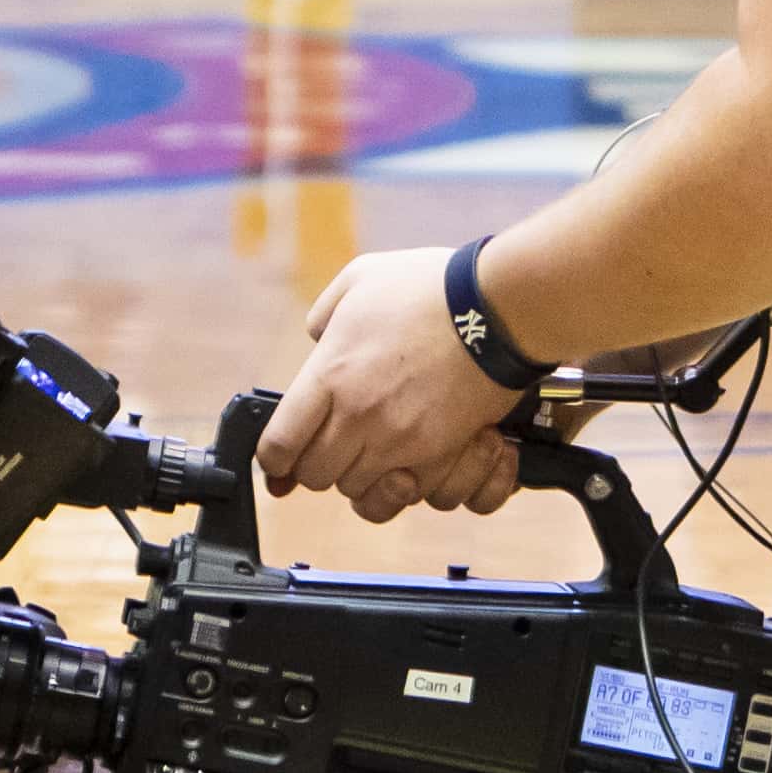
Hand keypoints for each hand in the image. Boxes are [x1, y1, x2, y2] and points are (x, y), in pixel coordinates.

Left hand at [256, 246, 527, 523]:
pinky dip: (404, 483)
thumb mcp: (360, 278)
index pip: (280, 443)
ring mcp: (399, 439)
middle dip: (318, 466)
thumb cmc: (431, 286)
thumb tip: (318, 340)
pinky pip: (407, 494)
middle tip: (332, 449)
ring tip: (372, 454)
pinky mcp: (438, 453)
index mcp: (331, 372)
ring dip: (360, 476)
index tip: (280, 461)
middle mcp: (358, 414)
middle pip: (316, 475)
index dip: (273, 460)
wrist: (498, 306)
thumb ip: (325, 314)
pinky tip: (408, 460)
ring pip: (358, 491)